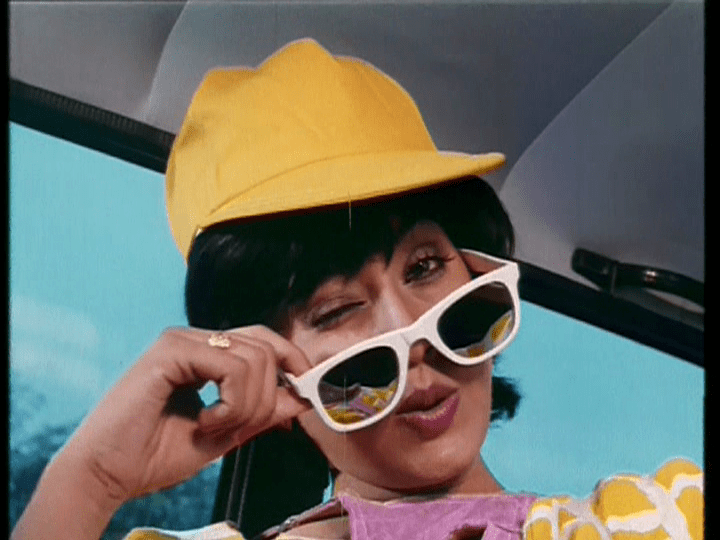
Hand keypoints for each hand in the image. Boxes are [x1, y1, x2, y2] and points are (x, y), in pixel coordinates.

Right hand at [57, 325, 312, 503]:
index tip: (305, 393)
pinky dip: (230, 404)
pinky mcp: (171, 349)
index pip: (263, 341)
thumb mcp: (225, 433)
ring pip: (254, 358)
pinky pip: (231, 367)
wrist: (106, 475)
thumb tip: (302, 396)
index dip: (292, 360)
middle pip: (265, 347)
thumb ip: (262, 413)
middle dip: (268, 395)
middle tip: (240, 427)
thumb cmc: (156, 455)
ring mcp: (182, 340)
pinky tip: (204, 424)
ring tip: (214, 429)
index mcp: (206, 354)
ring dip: (246, 406)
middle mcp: (195, 339)